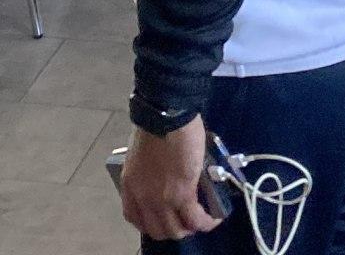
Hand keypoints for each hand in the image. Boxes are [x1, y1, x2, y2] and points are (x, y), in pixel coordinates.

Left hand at [117, 118, 223, 240]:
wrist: (166, 115)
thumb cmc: (155, 125)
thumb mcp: (142, 154)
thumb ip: (149, 171)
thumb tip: (164, 174)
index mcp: (130, 185)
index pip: (135, 218)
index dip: (150, 224)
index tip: (162, 218)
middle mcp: (143, 198)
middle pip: (157, 230)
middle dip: (173, 229)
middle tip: (186, 220)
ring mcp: (162, 199)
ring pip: (177, 230)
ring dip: (190, 228)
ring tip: (201, 220)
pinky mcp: (183, 194)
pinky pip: (196, 219)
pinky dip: (206, 222)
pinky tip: (214, 218)